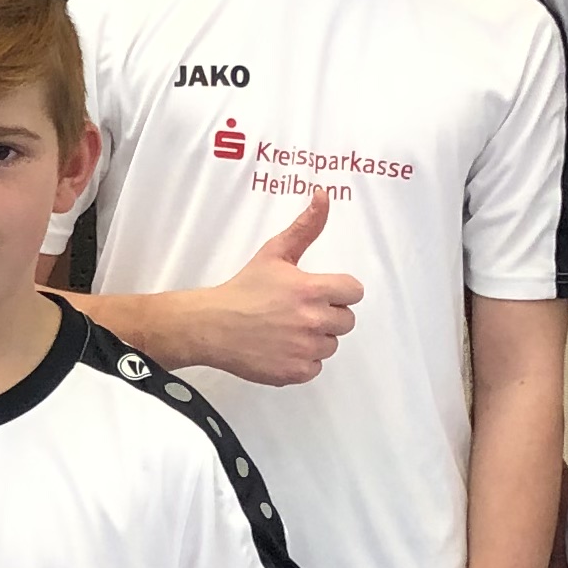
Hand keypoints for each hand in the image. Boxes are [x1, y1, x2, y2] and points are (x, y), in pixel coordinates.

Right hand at [195, 190, 362, 384]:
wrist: (212, 326)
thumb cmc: (243, 289)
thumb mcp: (275, 253)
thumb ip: (305, 227)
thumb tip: (324, 196)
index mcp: (312, 290)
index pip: (354, 292)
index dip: (339, 292)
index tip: (320, 293)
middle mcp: (313, 320)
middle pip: (346, 321)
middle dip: (328, 315)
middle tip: (299, 312)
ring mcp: (305, 349)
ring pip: (331, 345)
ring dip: (316, 339)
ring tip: (288, 330)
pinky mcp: (295, 371)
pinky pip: (315, 367)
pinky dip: (302, 361)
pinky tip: (282, 348)